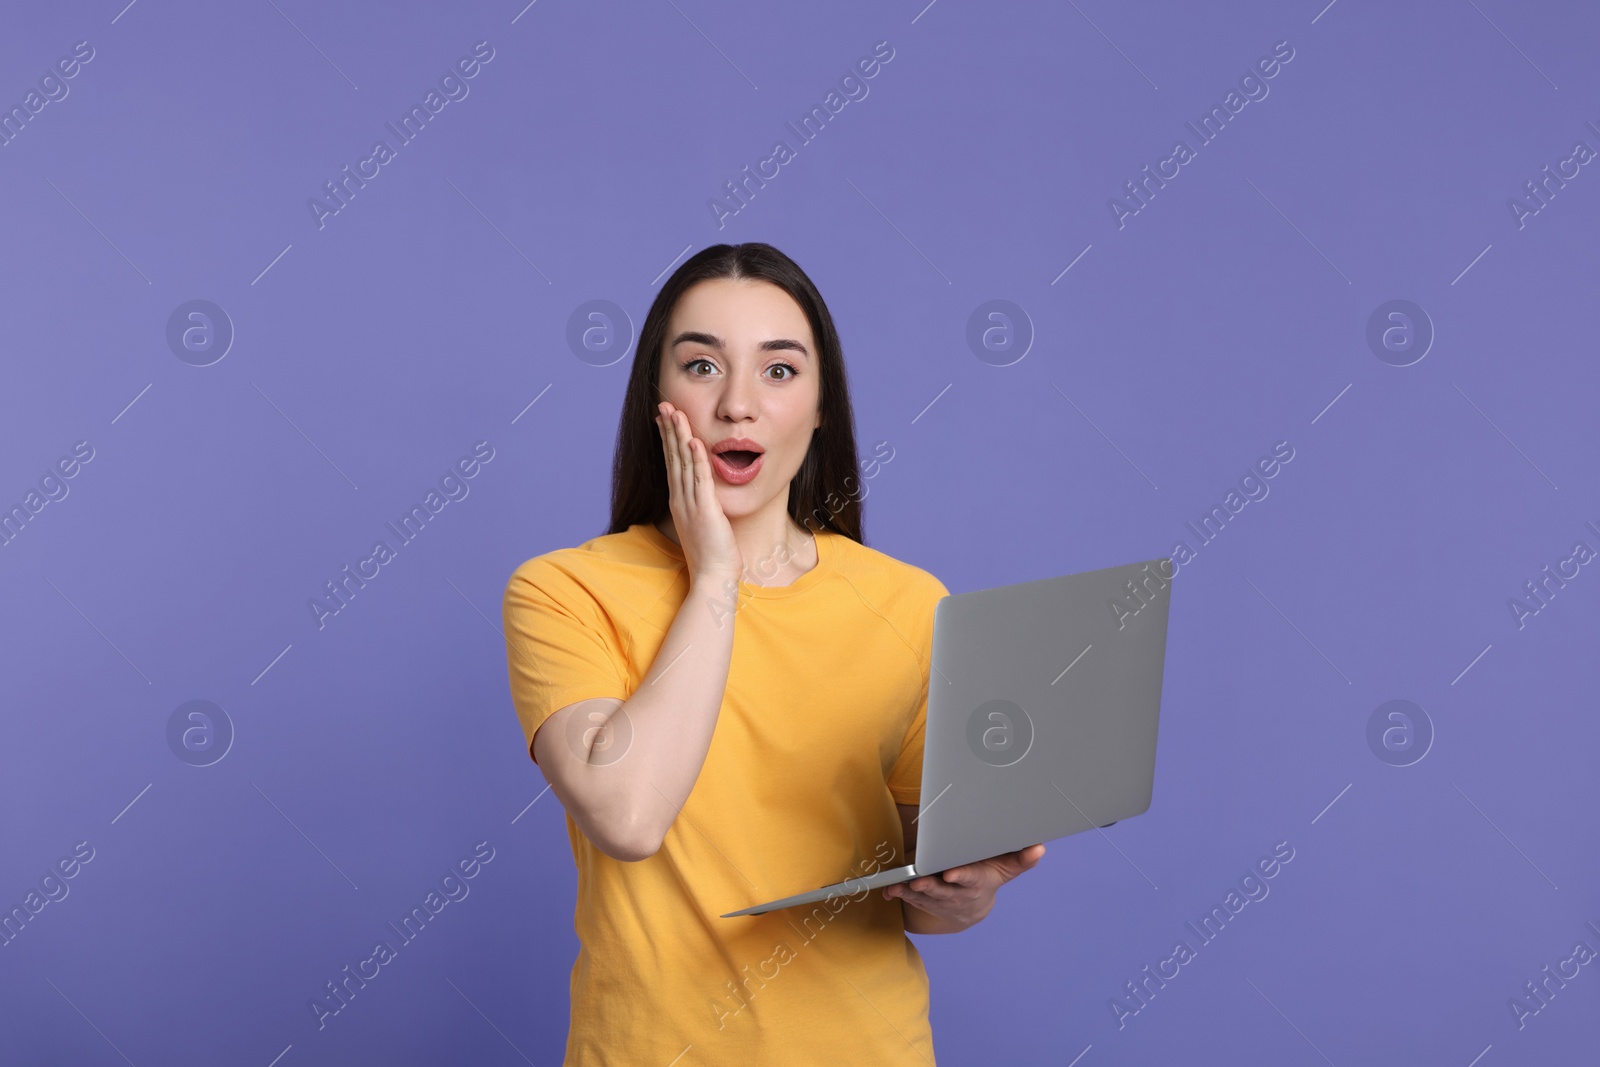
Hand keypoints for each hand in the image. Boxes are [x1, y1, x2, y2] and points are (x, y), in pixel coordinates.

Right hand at [655, 401, 741, 582]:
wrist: (712, 577)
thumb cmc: (711, 554)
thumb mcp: (703, 524)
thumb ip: (701, 505)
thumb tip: (703, 494)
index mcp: (680, 501)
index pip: (672, 463)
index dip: (668, 439)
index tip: (665, 419)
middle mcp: (681, 499)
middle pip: (673, 457)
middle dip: (668, 429)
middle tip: (663, 406)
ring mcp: (691, 504)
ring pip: (683, 463)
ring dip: (679, 436)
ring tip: (675, 413)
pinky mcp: (705, 510)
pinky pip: (700, 480)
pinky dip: (697, 459)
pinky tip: (695, 441)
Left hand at [884, 843, 1044, 931]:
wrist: (969, 907)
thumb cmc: (987, 876)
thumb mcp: (1005, 869)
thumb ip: (1021, 858)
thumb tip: (1039, 847)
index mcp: (977, 883)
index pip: (970, 879)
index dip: (961, 877)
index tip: (951, 873)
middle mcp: (957, 894)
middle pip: (943, 891)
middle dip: (931, 886)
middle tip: (920, 880)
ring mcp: (939, 899)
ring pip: (923, 896)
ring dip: (910, 890)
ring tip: (899, 883)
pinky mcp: (923, 900)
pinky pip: (909, 898)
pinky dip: (899, 893)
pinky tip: (889, 888)